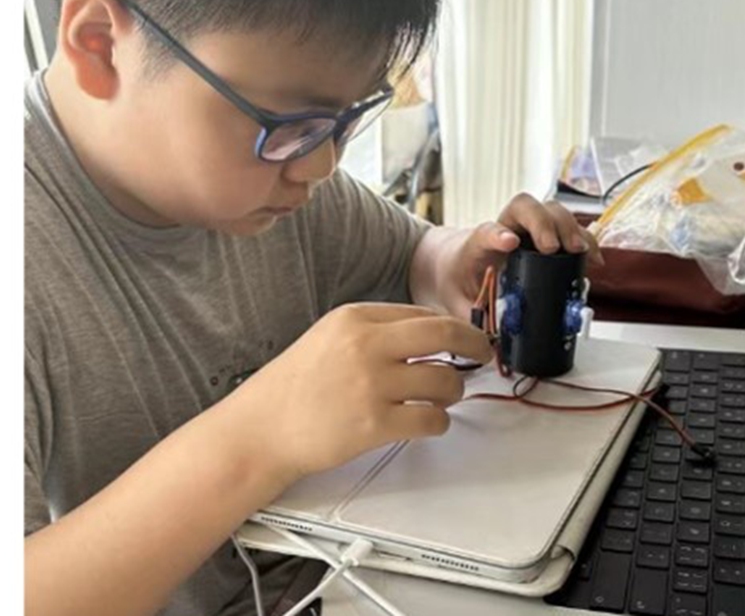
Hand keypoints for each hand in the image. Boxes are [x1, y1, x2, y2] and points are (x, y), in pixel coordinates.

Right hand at [244, 303, 493, 479]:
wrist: (260, 429)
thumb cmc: (294, 387)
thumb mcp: (330, 337)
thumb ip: (375, 332)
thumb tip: (429, 336)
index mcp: (355, 318)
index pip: (423, 314)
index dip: (453, 328)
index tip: (466, 337)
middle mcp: (366, 345)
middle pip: (445, 336)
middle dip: (474, 345)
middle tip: (483, 355)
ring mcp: (371, 385)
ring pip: (445, 381)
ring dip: (454, 391)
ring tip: (445, 397)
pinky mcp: (374, 424)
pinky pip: (432, 420)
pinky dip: (440, 422)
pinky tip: (431, 422)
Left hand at [441, 194, 603, 317]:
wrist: (456, 261)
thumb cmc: (459, 277)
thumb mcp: (458, 302)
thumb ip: (474, 322)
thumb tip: (493, 344)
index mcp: (478, 244)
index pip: (487, 231)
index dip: (498, 235)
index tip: (509, 242)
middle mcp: (505, 228)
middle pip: (524, 207)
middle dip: (543, 223)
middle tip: (553, 248)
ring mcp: (528, 229)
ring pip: (550, 211)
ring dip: (569, 228)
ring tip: (579, 251)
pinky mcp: (547, 237)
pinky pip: (569, 229)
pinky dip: (585, 240)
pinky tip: (593, 258)